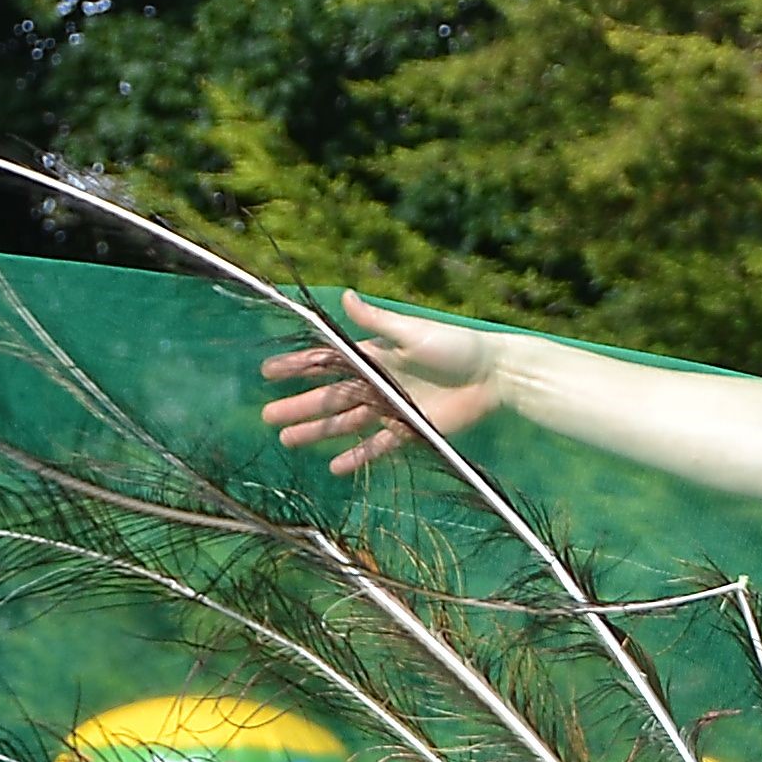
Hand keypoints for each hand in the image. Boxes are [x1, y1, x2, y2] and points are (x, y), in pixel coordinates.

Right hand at [264, 293, 504, 473]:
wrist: (494, 376)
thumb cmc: (456, 347)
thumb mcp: (412, 332)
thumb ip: (376, 320)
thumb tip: (345, 295)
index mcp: (375, 355)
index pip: (328, 362)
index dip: (299, 367)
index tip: (269, 372)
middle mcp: (379, 382)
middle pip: (330, 396)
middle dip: (299, 405)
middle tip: (267, 416)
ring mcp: (392, 407)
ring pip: (346, 422)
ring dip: (318, 431)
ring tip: (287, 440)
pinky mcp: (411, 429)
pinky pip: (377, 446)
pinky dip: (357, 456)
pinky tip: (334, 466)